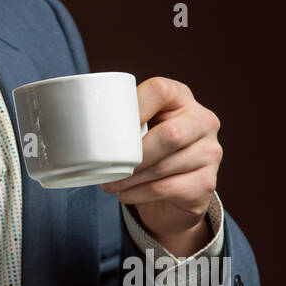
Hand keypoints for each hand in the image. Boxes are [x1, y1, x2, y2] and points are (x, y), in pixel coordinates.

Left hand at [100, 76, 221, 255]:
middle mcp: (203, 121)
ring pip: (165, 166)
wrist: (177, 191)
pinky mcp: (207, 183)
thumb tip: (75, 124)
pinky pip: (168, 188)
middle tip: (106, 167)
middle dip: (133, 154)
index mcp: (182, 98)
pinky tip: (126, 194)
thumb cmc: (150, 150)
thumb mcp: (141, 128)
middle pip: (168, 135)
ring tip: (109, 183)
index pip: (160, 90)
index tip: (110, 125)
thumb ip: (122, 119)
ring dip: (131, 178)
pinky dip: (140, 193)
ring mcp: (210, 153)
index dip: (134, 106)